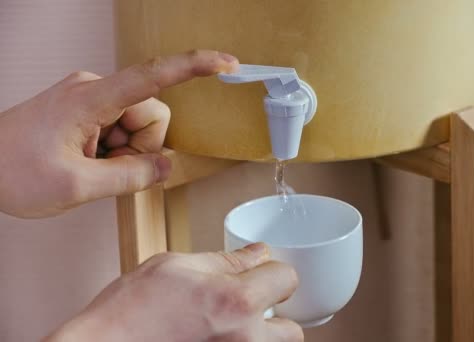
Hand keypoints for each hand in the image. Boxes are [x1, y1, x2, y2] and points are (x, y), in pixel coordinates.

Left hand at [0, 50, 238, 217]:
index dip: (195, 67)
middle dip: (141, 148)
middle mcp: (95, 90)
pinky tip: (88, 161)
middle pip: (152, 116)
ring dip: (126, 153)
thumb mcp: (77, 187)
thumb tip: (166, 167)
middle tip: (107, 170)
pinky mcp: (87, 110)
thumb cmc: (10, 171)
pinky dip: (115, 151)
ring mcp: (90, 99)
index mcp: (92, 99)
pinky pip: (122, 129)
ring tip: (91, 167)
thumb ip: (130, 177)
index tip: (226, 63)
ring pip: (139, 126)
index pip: (154, 77)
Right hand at [45, 243, 302, 341]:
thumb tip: (258, 254)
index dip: (274, 272)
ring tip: (230, 327)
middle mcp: (244, 339)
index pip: (287, 279)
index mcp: (236, 301)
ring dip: (262, 337)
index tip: (263, 273)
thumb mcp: (174, 266)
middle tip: (249, 308)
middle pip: (293, 330)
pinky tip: (215, 338)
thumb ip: (225, 260)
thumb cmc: (127, 314)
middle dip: (275, 316)